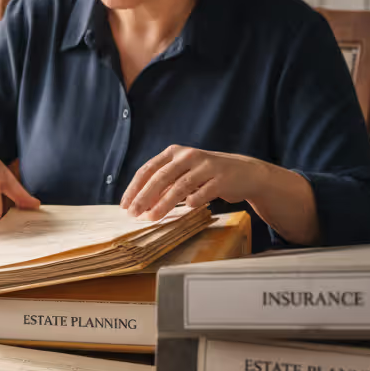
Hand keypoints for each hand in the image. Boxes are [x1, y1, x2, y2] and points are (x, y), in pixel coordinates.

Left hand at [121, 145, 267, 220]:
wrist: (244, 173)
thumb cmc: (207, 175)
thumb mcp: (183, 173)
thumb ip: (164, 184)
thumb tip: (141, 203)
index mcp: (174, 152)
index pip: (148, 169)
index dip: (134, 188)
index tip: (125, 205)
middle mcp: (188, 155)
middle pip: (160, 177)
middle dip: (144, 197)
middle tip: (133, 213)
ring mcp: (206, 166)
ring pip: (179, 186)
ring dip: (163, 204)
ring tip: (151, 218)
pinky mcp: (221, 178)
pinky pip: (202, 193)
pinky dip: (192, 202)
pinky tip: (187, 208)